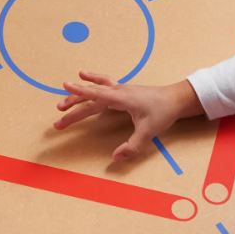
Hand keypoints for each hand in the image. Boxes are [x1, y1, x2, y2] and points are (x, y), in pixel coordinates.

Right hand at [53, 71, 203, 160]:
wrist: (176, 98)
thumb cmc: (163, 112)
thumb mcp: (149, 132)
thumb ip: (132, 145)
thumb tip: (115, 157)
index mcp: (121, 98)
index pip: (96, 95)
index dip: (80, 92)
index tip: (65, 87)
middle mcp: (118, 91)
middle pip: (90, 97)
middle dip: (73, 105)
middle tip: (58, 116)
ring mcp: (120, 89)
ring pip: (95, 90)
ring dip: (79, 94)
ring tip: (63, 96)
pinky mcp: (123, 91)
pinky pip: (103, 84)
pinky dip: (92, 82)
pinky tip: (84, 76)